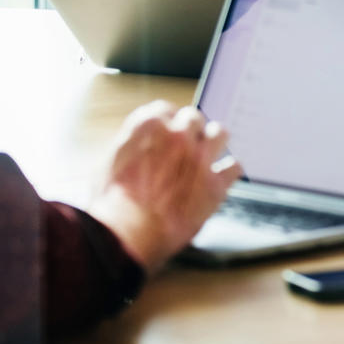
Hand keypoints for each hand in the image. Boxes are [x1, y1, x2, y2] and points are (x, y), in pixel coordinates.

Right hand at [88, 101, 241, 270]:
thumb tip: (138, 146)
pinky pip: (234, 167)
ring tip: (209, 153)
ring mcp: (200, 158)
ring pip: (220, 133)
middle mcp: (178, 135)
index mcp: (149, 125)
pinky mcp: (216, 184)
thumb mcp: (108, 163)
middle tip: (186, 146)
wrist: (128, 234)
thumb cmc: (112, 204)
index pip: (166, 109)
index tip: (169, 132)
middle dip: (190, 131)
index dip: (168, 122)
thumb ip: (130, 146)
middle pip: (193, 118)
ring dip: (214, 142)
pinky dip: (229, 172)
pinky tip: (222, 178)